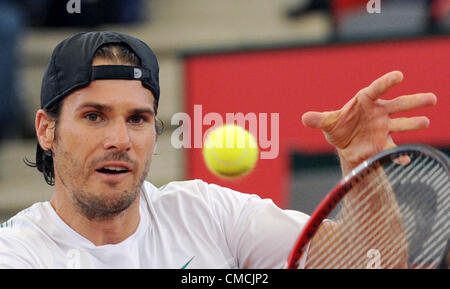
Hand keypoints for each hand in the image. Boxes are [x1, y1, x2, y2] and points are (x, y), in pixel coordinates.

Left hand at [301, 71, 436, 174]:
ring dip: (414, 123)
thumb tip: (305, 118)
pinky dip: (398, 155)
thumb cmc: (337, 127)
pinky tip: (405, 160)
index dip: (387, 82)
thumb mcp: (327, 123)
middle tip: (432, 99)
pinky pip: (393, 149)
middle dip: (415, 101)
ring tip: (425, 121)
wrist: (344, 144)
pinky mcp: (384, 142)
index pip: (377, 89)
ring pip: (402, 123)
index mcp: (364, 101)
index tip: (399, 76)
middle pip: (399, 104)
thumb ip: (318, 120)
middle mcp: (379, 111)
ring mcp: (384, 127)